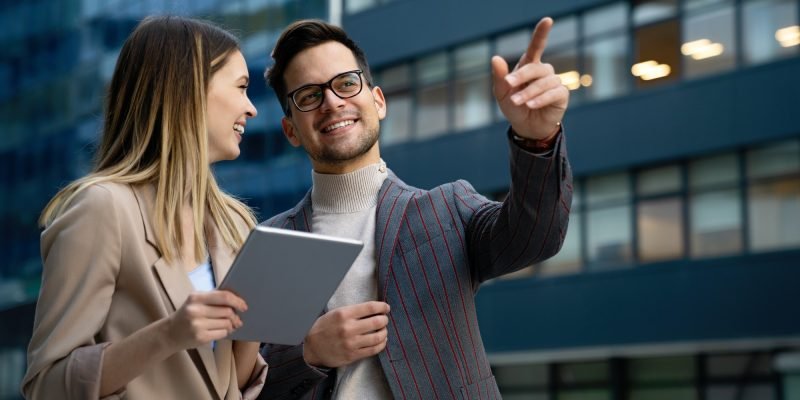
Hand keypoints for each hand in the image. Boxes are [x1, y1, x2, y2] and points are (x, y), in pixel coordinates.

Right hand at [167, 290, 246, 349]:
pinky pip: (222, 333)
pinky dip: (225, 332)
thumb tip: (236, 300)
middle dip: (235, 316)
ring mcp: (197, 325)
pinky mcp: (200, 337)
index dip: (237, 301)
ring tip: (229, 325)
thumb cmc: (187, 315)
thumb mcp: (195, 301)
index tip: (244, 306)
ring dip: (231, 325)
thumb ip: (213, 298)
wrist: (169, 333)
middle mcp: (196, 310)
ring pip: (226, 323)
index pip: (223, 296)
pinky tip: (221, 331)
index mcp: (196, 297)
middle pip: (227, 311)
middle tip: (237, 319)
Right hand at [303, 301, 389, 367]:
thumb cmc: (324, 327)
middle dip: (384, 319)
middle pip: (377, 322)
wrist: (312, 347)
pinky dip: (381, 344)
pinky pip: (373, 350)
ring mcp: (351, 343)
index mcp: (344, 314)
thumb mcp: (336, 313)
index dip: (382, 307)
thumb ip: (353, 311)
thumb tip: (374, 309)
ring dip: (384, 332)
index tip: (386, 308)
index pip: (370, 307)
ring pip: (378, 337)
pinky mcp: (352, 355)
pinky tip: (381, 340)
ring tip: (383, 330)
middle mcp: (348, 328)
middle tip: (384, 319)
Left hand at [492, 17, 568, 139]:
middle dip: (521, 76)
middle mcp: (543, 71)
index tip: (547, 20)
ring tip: (517, 102)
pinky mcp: (562, 95)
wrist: (526, 127)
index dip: (542, 33)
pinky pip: (553, 93)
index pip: (536, 47)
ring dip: (528, 92)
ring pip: (543, 82)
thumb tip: (495, 57)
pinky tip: (530, 106)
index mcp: (529, 66)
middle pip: (535, 68)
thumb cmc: (514, 106)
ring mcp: (554, 82)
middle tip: (508, 85)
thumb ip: (499, 76)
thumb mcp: (502, 93)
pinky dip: (540, 99)